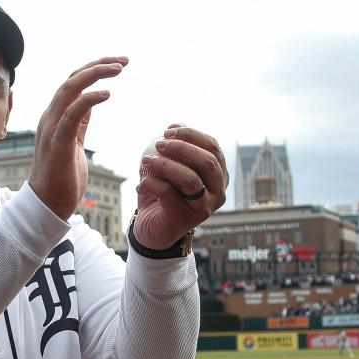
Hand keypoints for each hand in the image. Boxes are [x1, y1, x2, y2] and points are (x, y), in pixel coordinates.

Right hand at [29, 57, 127, 218]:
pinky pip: (73, 113)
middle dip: (98, 65)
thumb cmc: (62, 178)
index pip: (73, 83)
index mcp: (55, 117)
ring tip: (118, 68)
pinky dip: (89, 99)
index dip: (94, 69)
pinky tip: (108, 94)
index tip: (118, 64)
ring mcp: (52, 128)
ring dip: (95, 74)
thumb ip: (79, 121)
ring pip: (70, 89)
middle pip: (72, 79)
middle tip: (123, 60)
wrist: (47, 206)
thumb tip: (90, 102)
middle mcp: (50, 118)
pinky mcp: (58, 142)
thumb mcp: (74, 142)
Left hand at [134, 125, 228, 248]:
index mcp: (219, 175)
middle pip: (207, 162)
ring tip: (146, 160)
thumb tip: (173, 127)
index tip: (168, 129)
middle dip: (182, 147)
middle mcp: (218, 192)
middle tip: (159, 142)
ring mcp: (204, 208)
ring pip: (190, 179)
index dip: (191, 134)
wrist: (153, 230)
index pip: (213, 147)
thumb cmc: (163, 195)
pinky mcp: (185, 218)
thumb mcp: (171, 169)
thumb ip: (175, 150)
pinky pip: (168, 194)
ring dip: (165, 165)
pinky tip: (140, 184)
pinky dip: (151, 184)